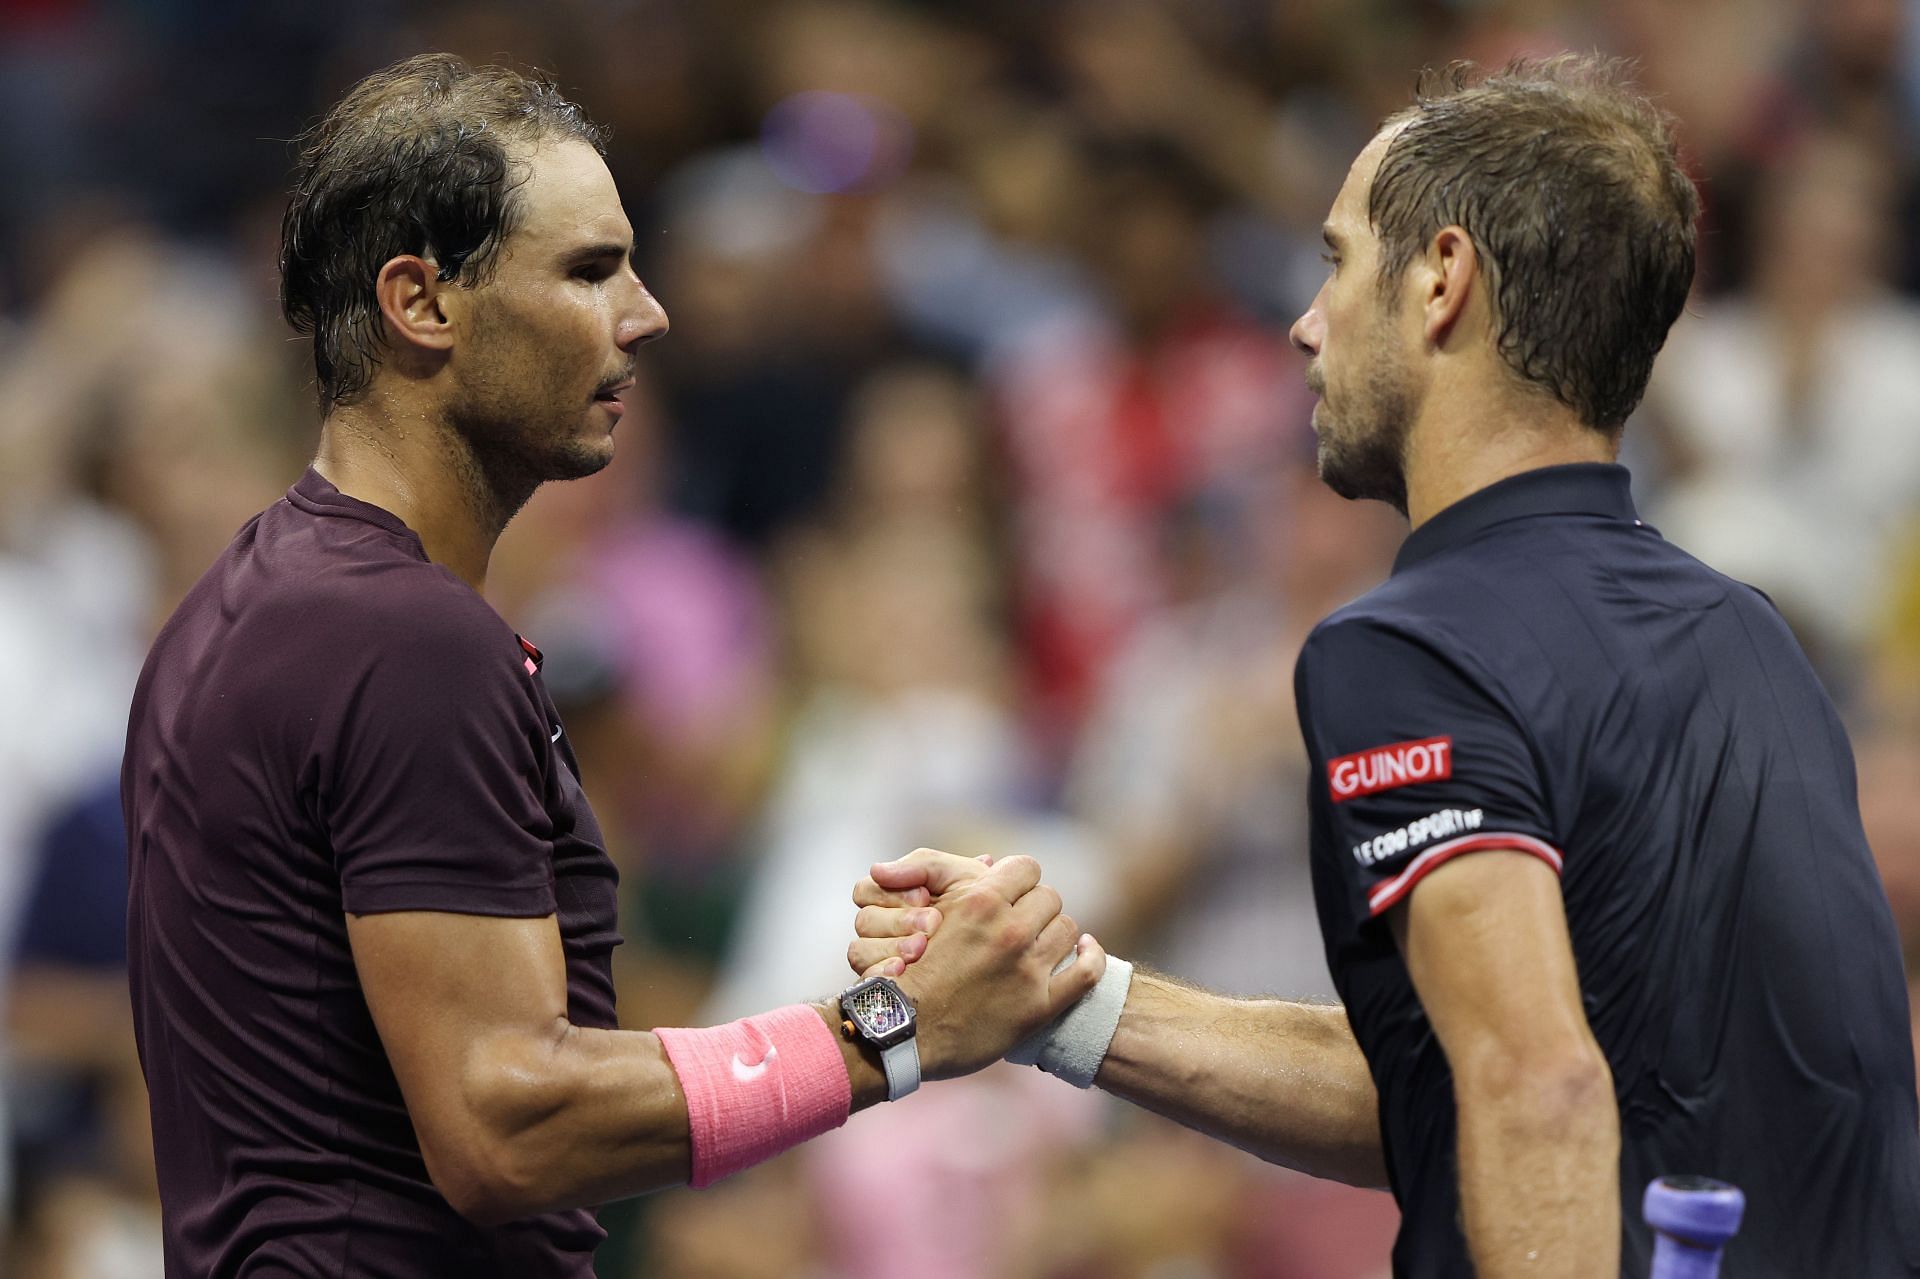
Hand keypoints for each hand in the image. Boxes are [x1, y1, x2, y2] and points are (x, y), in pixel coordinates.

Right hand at [847, 848, 996, 977]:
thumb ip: (927, 864)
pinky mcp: (885, 986)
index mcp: (901, 903)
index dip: (893, 892)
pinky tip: (904, 969)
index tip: (924, 896)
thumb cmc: (988, 916)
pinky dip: (885, 971)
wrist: (1007, 967)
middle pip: (864, 919)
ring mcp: (885, 963)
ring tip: (922, 949)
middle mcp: (888, 932)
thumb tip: (880, 870)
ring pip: (859, 949)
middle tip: (932, 924)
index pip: (867, 890)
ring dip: (894, 945)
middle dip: (900, 919)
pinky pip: (867, 977)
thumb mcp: (964, 879)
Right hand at [856, 851, 1104, 1080]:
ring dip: (1054, 932)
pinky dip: (1091, 957)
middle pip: (1049, 897)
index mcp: (980, 903)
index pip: (1026, 868)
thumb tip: (989, 862)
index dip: (1019, 879)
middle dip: (1035, 906)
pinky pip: (1087, 972)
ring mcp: (1027, 971)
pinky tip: (1083, 952)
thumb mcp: (919, 910)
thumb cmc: (906, 969)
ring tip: (1038, 943)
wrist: (903, 1031)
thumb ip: (948, 877)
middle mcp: (1009, 932)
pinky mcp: (1040, 1007)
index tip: (1011, 892)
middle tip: (1020, 922)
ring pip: (1068, 928)